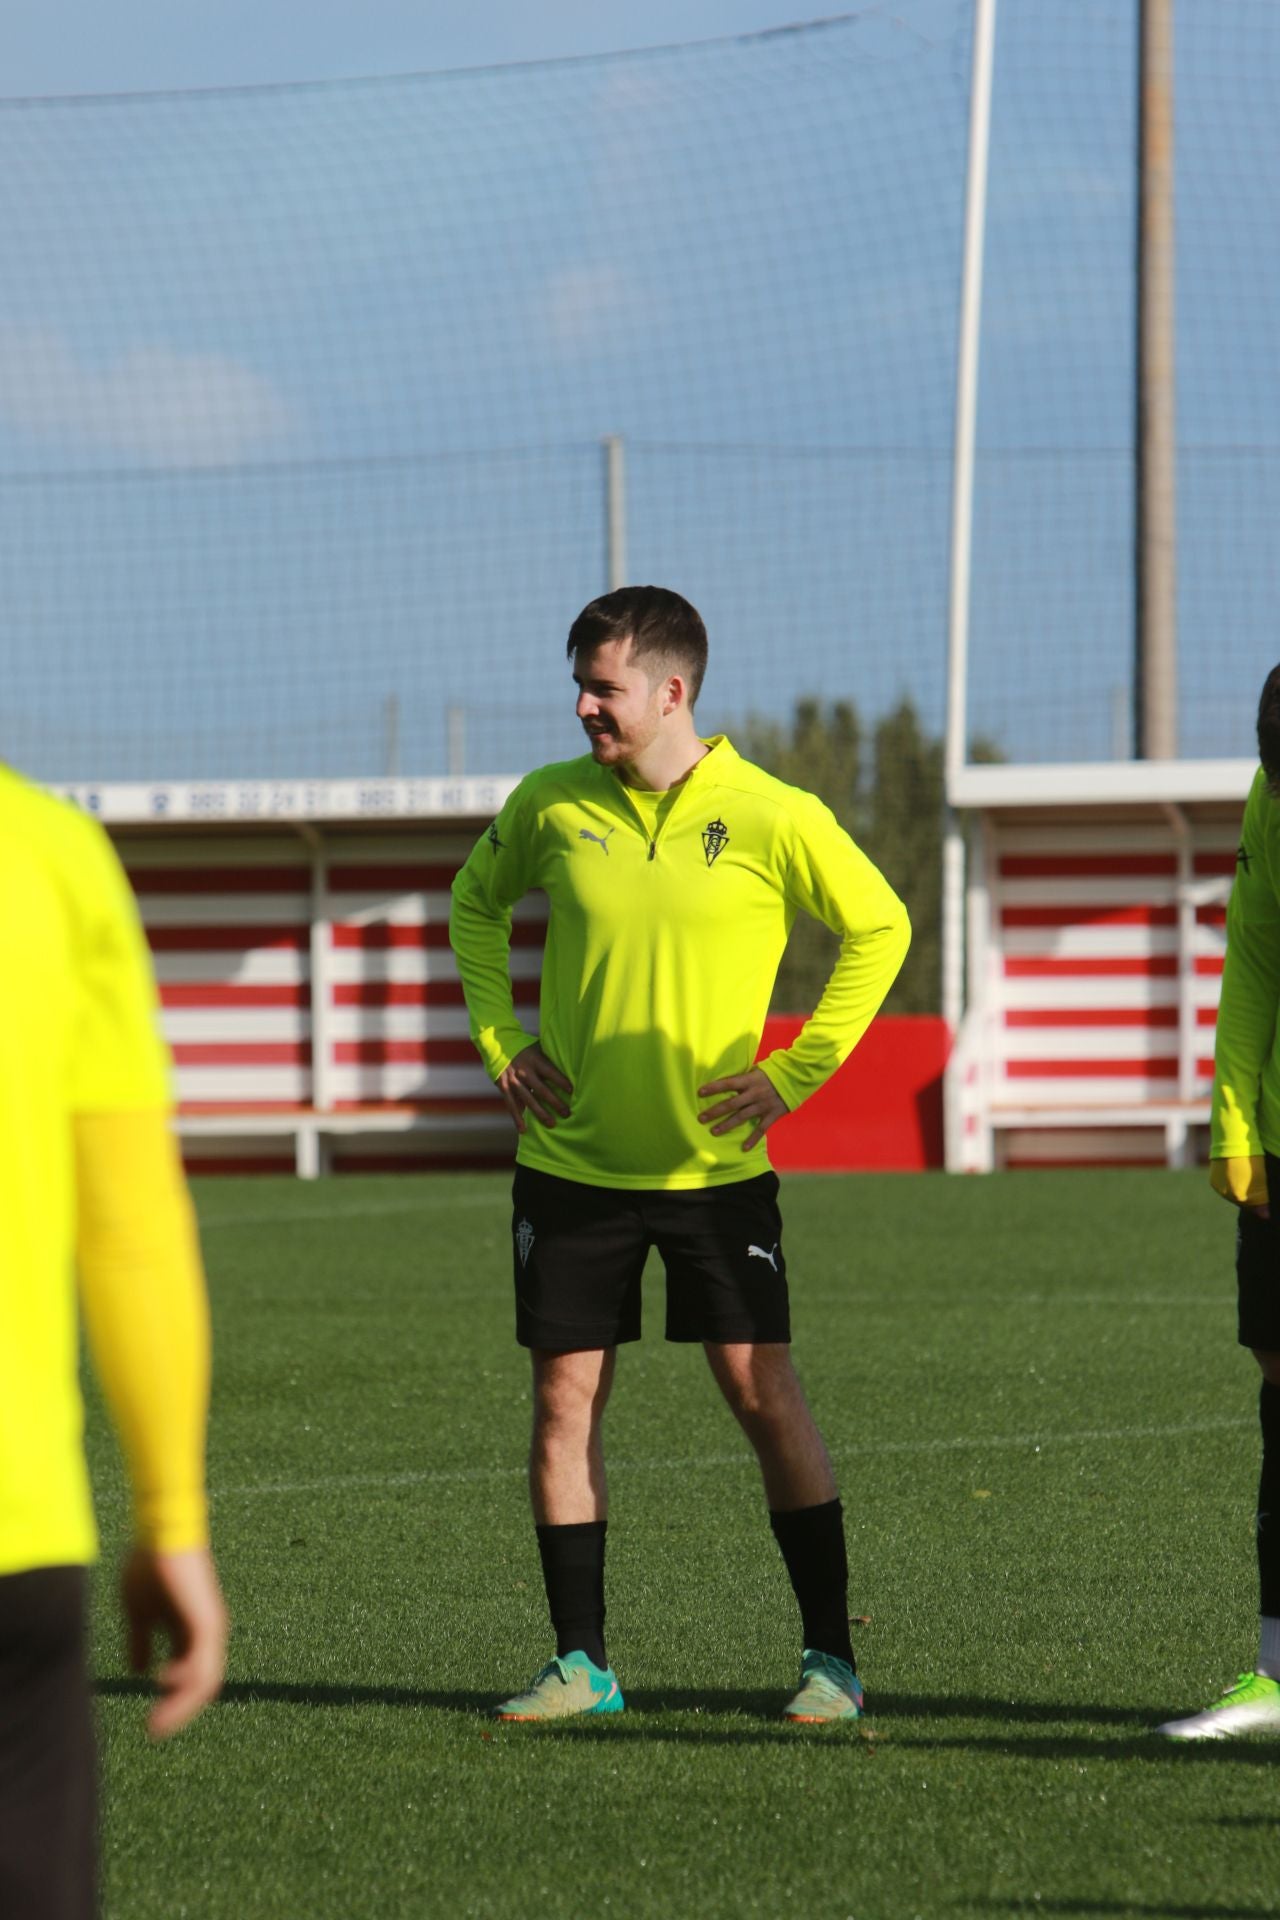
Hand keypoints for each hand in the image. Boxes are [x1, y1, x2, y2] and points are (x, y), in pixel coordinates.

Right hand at [121, 1545, 227, 1738]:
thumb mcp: (139, 1613)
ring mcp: (208, 1628)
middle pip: (200, 1685)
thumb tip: (139, 1671)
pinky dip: (187, 1682)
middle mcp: (205, 1633)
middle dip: (177, 1710)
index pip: (188, 1678)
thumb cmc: (149, 1567)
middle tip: (153, 1731)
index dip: (171, 1701)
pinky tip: (163, 1685)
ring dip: (181, 1705)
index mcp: (189, 1632)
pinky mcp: (206, 1621)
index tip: (150, 1722)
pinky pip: (204, 1663)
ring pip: (204, 1680)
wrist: (160, 1535)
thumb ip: (141, 1641)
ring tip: (157, 1722)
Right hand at [497, 1042, 572, 1133]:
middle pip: (542, 1090)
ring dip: (540, 1113)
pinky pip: (512, 1105)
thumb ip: (551, 1057)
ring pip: (529, 1100)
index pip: (551, 1072)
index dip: (561, 1082)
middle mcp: (524, 1072)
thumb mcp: (539, 1047)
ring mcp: (513, 1081)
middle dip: (555, 1103)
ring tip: (552, 1124)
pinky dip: (517, 1118)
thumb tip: (573, 1065)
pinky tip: (524, 1130)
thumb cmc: (526, 1047)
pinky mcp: (504, 1088)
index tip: (572, 1092)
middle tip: (567, 1113)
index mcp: (535, 1060)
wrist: (498, 1044)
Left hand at [697, 1067, 788, 1150]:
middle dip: (715, 1111)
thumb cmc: (774, 1072)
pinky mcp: (772, 1115)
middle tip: (701, 1118)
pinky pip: (761, 1129)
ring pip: (742, 1117)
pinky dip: (753, 1139)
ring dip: (727, 1125)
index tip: (699, 1093)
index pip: (728, 1083)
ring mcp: (763, 1105)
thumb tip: (727, 1081)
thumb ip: (744, 1077)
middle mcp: (754, 1093)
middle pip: (731, 1103)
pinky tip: (744, 1148)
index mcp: (750, 1080)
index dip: (714, 1088)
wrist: (797, 1077)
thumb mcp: (757, 1070)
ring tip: (714, 1132)